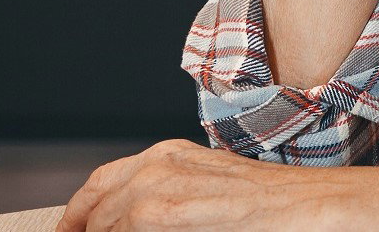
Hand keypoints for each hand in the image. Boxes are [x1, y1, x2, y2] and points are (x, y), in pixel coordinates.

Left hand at [55, 139, 331, 231]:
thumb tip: (132, 224)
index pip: (103, 182)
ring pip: (101, 219)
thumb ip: (169, 202)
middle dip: (77, 223)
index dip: (80, 212)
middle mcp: (157, 163)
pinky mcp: (162, 213)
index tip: (73, 231)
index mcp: (168, 155)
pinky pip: (118, 230)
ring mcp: (158, 186)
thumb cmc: (267, 206)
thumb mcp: (208, 192)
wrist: (306, 206)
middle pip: (92, 198)